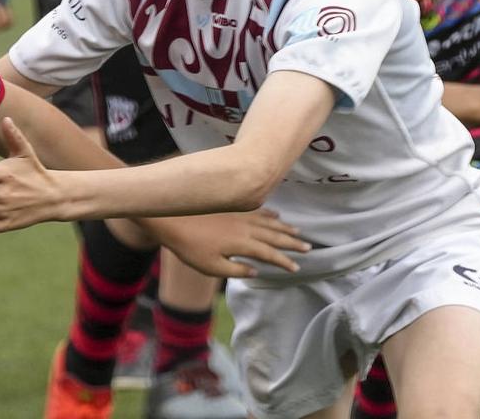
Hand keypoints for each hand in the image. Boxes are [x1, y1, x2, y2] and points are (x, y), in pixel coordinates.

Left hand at [142, 209, 309, 278]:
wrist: (171, 220)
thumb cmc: (189, 247)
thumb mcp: (211, 268)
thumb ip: (236, 271)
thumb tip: (256, 272)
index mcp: (242, 244)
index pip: (269, 254)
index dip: (284, 262)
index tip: (296, 268)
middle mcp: (245, 227)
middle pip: (274, 235)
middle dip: (292, 243)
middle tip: (308, 248)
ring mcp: (238, 215)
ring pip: (268, 221)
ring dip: (284, 227)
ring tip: (297, 232)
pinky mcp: (230, 208)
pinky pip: (255, 210)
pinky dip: (268, 213)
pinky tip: (275, 214)